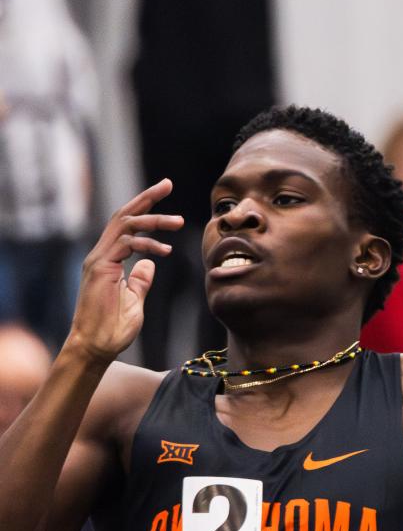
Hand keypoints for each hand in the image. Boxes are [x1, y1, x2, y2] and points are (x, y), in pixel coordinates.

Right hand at [68, 181, 180, 364]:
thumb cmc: (114, 327)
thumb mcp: (135, 298)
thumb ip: (141, 279)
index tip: (164, 191)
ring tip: (179, 221)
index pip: (126, 225)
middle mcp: (101, 254)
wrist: (96, 347)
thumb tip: (151, 264)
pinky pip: (124, 244)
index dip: (145, 207)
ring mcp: (98, 260)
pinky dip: (146, 243)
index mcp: (109, 259)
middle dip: (146, 198)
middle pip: (122, 215)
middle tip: (168, 184)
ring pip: (124, 225)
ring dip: (153, 219)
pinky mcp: (100, 268)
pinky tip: (164, 251)